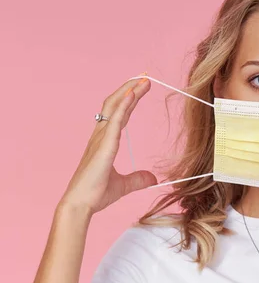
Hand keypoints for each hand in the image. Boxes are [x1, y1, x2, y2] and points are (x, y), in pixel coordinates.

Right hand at [58, 74, 156, 215]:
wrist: (81, 206)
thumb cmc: (95, 194)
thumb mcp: (124, 185)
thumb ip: (138, 179)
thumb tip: (153, 178)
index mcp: (104, 142)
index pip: (120, 114)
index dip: (131, 99)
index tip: (142, 87)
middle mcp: (100, 136)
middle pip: (116, 104)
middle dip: (130, 88)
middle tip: (145, 77)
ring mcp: (101, 139)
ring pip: (114, 107)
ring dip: (129, 91)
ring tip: (142, 79)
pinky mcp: (104, 146)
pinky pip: (115, 121)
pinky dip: (124, 106)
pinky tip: (132, 95)